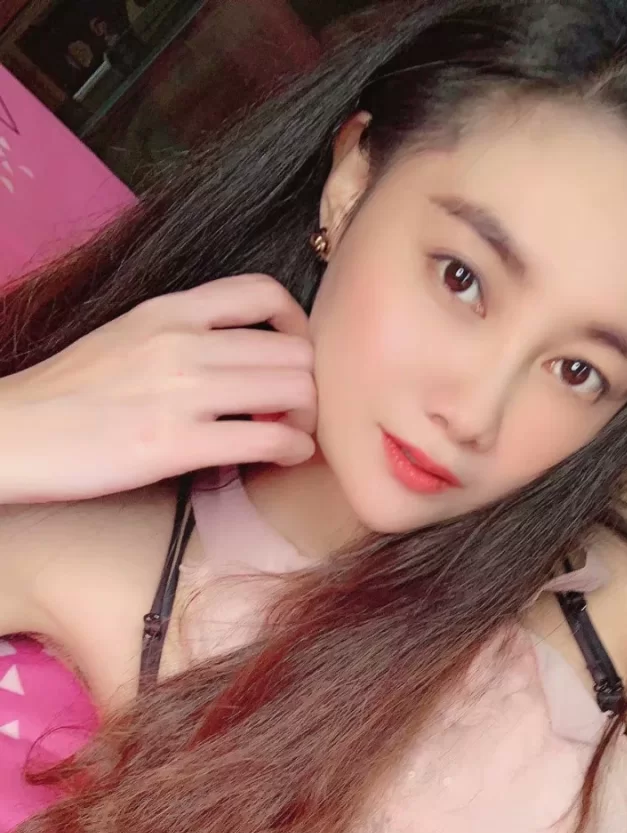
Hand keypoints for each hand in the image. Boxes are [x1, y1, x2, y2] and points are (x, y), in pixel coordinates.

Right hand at [0, 273, 316, 503]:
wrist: (15, 432)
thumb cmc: (68, 395)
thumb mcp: (126, 338)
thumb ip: (181, 336)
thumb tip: (235, 355)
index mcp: (168, 312)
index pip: (263, 293)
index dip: (297, 326)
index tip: (292, 357)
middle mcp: (182, 343)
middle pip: (293, 351)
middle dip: (309, 385)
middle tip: (297, 411)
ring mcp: (181, 393)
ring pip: (292, 390)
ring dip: (306, 418)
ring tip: (291, 434)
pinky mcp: (176, 444)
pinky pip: (267, 438)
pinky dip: (292, 450)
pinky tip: (285, 457)